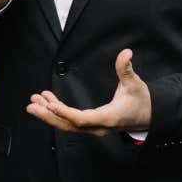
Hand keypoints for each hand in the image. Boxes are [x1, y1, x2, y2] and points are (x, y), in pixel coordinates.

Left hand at [26, 49, 151, 136]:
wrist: (150, 116)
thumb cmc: (142, 101)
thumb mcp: (135, 84)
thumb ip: (126, 69)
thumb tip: (126, 53)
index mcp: (108, 118)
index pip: (82, 118)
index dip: (65, 112)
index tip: (50, 104)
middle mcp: (98, 126)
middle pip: (68, 125)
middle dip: (48, 115)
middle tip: (32, 104)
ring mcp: (94, 127)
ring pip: (67, 124)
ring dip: (49, 114)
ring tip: (34, 102)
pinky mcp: (92, 125)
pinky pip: (71, 121)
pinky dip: (58, 112)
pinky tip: (48, 102)